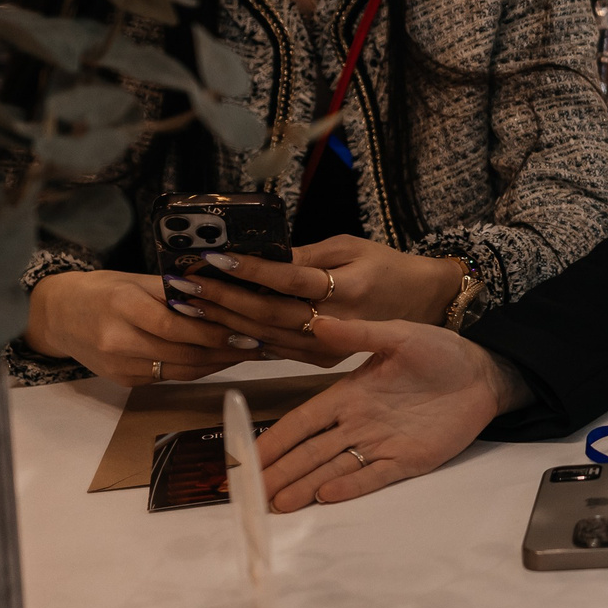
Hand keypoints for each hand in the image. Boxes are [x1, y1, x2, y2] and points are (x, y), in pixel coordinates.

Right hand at [26, 270, 258, 383]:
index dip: (212, 331)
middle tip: (258, 343)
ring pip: (179, 370)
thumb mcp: (135, 279)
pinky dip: (196, 369)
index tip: (245, 329)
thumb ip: (175, 289)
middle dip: (224, 350)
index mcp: (122, 306)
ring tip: (247, 353)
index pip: (174, 325)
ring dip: (217, 364)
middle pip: (181, 353)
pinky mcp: (123, 381)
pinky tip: (218, 360)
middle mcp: (117, 341)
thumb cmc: (102, 290)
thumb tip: (224, 289)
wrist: (57, 316)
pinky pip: (168, 377)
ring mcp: (119, 366)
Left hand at [167, 239, 465, 363]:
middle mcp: (337, 323)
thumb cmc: (387, 266)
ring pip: (265, 337)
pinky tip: (214, 327)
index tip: (214, 257)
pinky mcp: (323, 361)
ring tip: (187, 303)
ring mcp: (329, 348)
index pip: (289, 280)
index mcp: (347, 289)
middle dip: (222, 298)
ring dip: (222, 320)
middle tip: (183, 283)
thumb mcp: (352, 246)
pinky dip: (242, 338)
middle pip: (269, 314)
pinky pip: (275, 350)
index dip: (250, 270)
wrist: (425, 302)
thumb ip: (307, 254)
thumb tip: (260, 256)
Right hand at [256, 316, 524, 509]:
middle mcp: (357, 424)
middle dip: (279, 472)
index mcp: (348, 394)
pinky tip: (325, 496)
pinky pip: (372, 476)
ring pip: (333, 468)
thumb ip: (360, 334)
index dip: (274, 439)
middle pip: (309, 452)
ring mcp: (380, 444)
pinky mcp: (407, 460)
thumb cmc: (440, 352)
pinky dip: (349, 487)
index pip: (301, 421)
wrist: (483, 373)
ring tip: (277, 504)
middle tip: (250, 494)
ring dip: (305, 485)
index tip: (245, 457)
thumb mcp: (399, 335)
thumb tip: (319, 321)